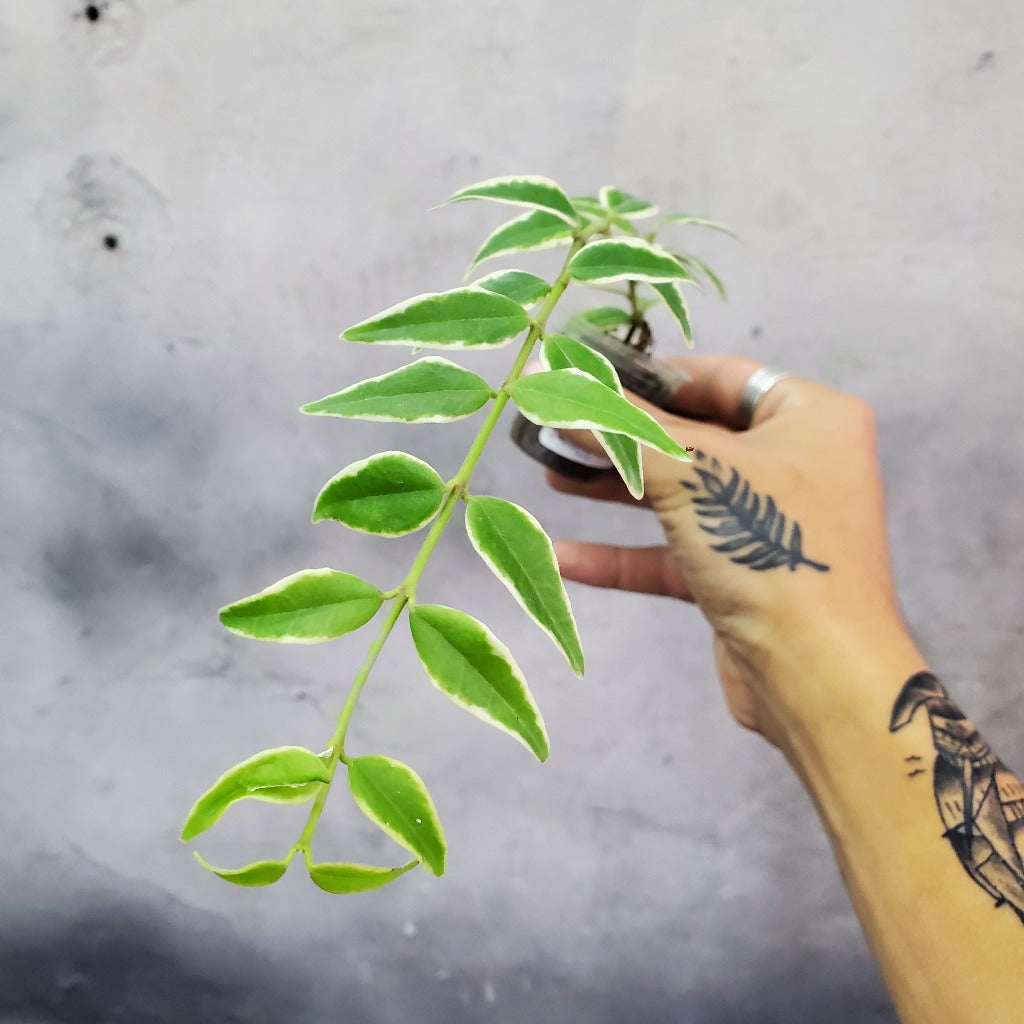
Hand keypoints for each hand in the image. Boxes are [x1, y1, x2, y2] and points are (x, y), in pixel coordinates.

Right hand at [546, 354, 913, 745]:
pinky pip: (675, 554)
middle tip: (560, 428)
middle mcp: (796, 466)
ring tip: (553, 476)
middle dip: (623, 438)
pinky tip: (564, 554)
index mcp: (810, 417)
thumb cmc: (772, 550)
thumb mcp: (690, 473)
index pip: (721, 378)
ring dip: (616, 490)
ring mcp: (768, 527)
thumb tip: (556, 387)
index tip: (592, 379)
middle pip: (694, 438)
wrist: (818, 675)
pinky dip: (622, 553)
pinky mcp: (743, 579)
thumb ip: (621, 430)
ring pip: (680, 497)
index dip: (652, 377)